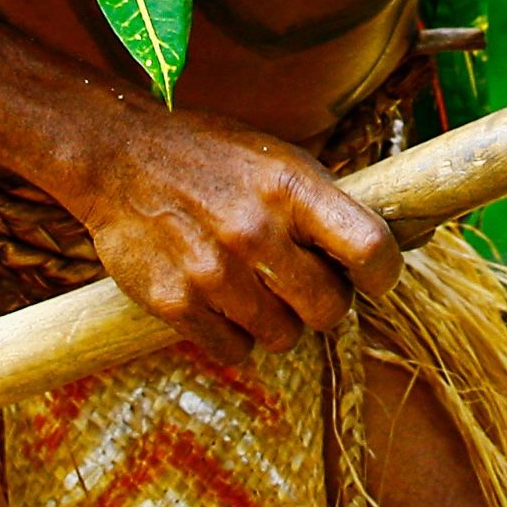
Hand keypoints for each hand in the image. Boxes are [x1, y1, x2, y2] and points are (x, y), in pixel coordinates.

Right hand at [68, 100, 400, 365]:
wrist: (120, 156)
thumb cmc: (214, 157)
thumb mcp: (279, 160)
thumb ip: (324, 205)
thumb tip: (385, 251)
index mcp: (291, 186)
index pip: (370, 247)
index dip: (385, 273)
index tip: (376, 277)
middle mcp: (256, 230)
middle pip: (330, 309)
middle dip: (327, 304)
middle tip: (308, 286)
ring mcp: (214, 270)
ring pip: (283, 337)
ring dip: (280, 322)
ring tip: (260, 289)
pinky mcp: (175, 302)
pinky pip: (234, 350)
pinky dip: (236, 336)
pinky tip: (225, 304)